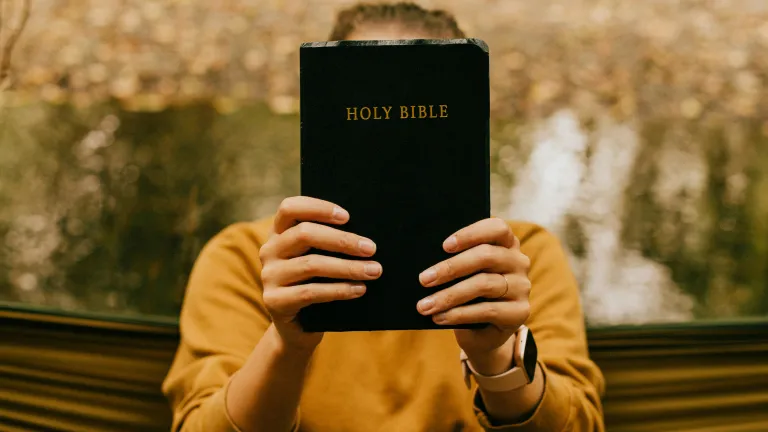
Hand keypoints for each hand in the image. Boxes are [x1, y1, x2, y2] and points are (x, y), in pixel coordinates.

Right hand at [259, 196, 381, 352]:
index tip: (347, 216)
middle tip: (371, 248)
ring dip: (347, 267)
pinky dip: (339, 290)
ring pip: (311, 264)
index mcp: (279, 233)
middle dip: (342, 240)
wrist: (298, 328)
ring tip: (373, 271)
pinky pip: (310, 292)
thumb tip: (365, 237)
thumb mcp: (320, 258)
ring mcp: (269, 276)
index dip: (318, 208)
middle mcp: (269, 250)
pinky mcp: (274, 301)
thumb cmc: (317, 285)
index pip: (290, 208)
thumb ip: (330, 244)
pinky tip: (359, 289)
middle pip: (304, 234)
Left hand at [416, 218, 530, 374]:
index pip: (497, 228)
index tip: (445, 246)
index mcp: (506, 243)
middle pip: (486, 256)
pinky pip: (487, 310)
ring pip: (483, 284)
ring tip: (425, 305)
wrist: (483, 331)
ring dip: (449, 295)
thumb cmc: (467, 294)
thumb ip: (453, 261)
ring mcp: (522, 286)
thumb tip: (426, 260)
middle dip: (451, 267)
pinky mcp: (520, 312)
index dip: (471, 234)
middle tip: (423, 279)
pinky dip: (459, 314)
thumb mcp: (462, 274)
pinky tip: (440, 318)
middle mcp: (518, 261)